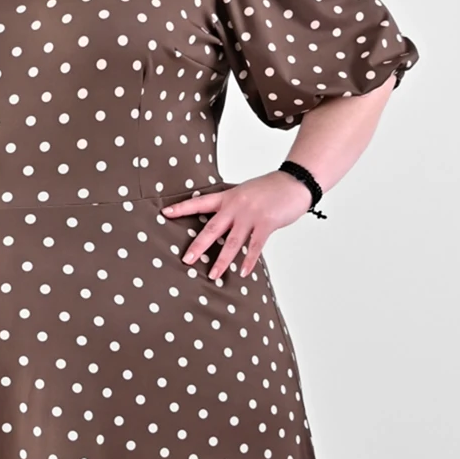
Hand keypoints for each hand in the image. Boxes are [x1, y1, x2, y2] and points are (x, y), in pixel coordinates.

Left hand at [161, 171, 315, 279]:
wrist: (294, 183)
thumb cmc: (269, 189)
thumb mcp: (244, 192)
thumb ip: (230, 206)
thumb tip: (217, 223)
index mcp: (228, 197)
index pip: (200, 202)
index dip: (182, 208)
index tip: (165, 213)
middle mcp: (236, 206)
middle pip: (212, 228)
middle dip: (198, 246)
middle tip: (186, 260)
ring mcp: (251, 215)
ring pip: (232, 242)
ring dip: (222, 260)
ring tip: (213, 275)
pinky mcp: (266, 224)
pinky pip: (255, 246)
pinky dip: (249, 261)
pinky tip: (244, 272)